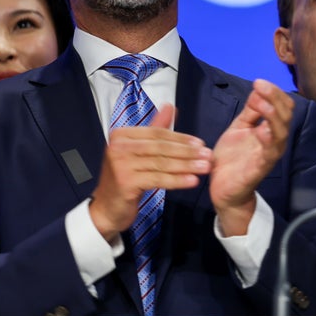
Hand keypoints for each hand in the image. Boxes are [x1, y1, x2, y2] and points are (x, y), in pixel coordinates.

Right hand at [89, 105, 211, 241]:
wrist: (107, 208)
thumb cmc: (126, 177)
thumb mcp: (138, 150)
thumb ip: (155, 128)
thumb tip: (170, 107)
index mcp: (121, 135)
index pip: (158, 133)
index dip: (181, 138)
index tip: (201, 143)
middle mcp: (118, 147)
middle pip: (161, 147)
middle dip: (187, 152)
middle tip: (208, 155)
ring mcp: (120, 165)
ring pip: (161, 163)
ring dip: (187, 166)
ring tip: (205, 168)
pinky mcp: (125, 182)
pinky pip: (158, 179)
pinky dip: (177, 180)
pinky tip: (192, 181)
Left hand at [210, 79, 293, 235]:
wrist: (223, 189)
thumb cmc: (232, 159)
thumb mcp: (239, 129)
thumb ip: (250, 112)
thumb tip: (257, 90)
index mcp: (270, 129)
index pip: (282, 106)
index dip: (273, 93)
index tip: (258, 82)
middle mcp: (275, 140)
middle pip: (286, 115)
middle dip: (275, 98)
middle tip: (260, 86)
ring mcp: (270, 154)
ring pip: (281, 132)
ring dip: (273, 115)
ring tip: (263, 103)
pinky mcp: (261, 168)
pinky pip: (270, 152)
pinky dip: (268, 139)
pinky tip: (261, 130)